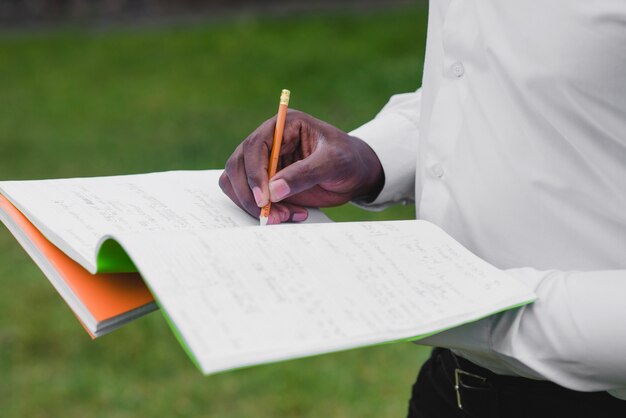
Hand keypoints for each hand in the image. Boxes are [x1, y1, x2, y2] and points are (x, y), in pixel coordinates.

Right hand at [219, 110, 383, 223]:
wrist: (356, 174)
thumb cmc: (348, 159)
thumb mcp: (333, 162)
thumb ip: (304, 174)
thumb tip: (273, 191)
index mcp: (283, 125)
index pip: (255, 145)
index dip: (254, 172)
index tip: (264, 198)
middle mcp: (268, 141)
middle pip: (238, 165)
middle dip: (251, 195)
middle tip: (271, 215)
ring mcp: (263, 163)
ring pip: (237, 183)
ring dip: (253, 205)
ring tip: (284, 217)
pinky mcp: (265, 183)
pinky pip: (249, 197)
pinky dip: (261, 210)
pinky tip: (287, 215)